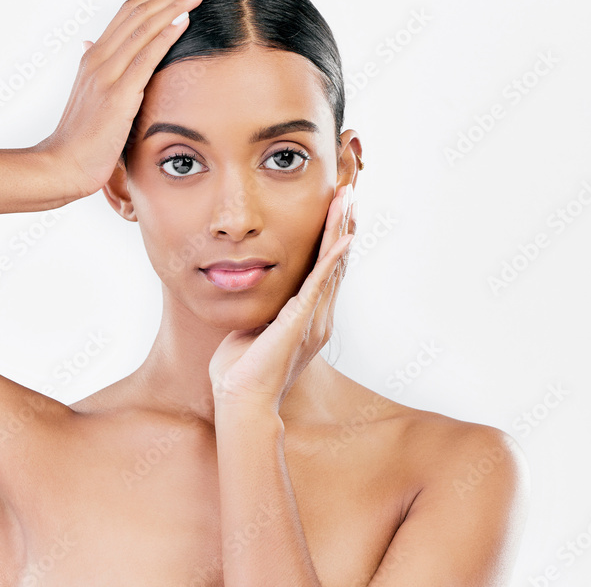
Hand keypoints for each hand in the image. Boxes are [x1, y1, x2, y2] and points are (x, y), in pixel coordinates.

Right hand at [33, 0, 213, 198]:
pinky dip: (165, 35)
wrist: (62, 164)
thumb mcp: (87, 96)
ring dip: (174, 6)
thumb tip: (89, 44)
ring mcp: (106, 75)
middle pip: (137, 12)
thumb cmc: (80, 138)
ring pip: (143, 28)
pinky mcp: (117, 96)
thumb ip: (94, 68)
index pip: (127, 14)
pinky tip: (184, 20)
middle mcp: (97, 59)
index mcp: (93, 58)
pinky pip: (145, 57)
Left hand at [209, 183, 357, 411]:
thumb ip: (264, 311)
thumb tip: (255, 291)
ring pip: (333, 266)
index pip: (325, 270)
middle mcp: (318, 317)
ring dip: (340, 230)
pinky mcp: (300, 322)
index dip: (332, 238)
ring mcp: (312, 319)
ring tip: (348, 200)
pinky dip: (332, 260)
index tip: (336, 209)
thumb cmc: (241, 370)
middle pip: (337, 262)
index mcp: (308, 318)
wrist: (241, 399)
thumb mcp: (255, 329)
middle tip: (350, 192)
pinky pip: (320, 285)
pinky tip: (343, 239)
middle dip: (342, 225)